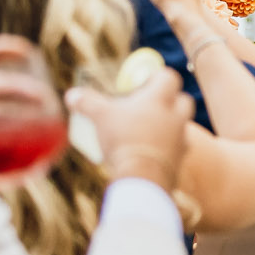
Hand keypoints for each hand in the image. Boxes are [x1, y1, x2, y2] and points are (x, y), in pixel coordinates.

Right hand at [70, 70, 191, 193]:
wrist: (142, 177)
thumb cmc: (122, 139)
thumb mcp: (100, 116)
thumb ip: (87, 102)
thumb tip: (71, 95)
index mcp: (160, 99)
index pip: (169, 76)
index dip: (156, 77)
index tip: (141, 85)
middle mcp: (176, 116)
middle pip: (183, 100)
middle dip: (169, 101)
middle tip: (147, 107)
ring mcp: (181, 138)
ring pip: (181, 125)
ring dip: (168, 126)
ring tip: (146, 133)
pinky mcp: (181, 159)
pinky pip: (178, 148)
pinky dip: (167, 148)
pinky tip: (149, 153)